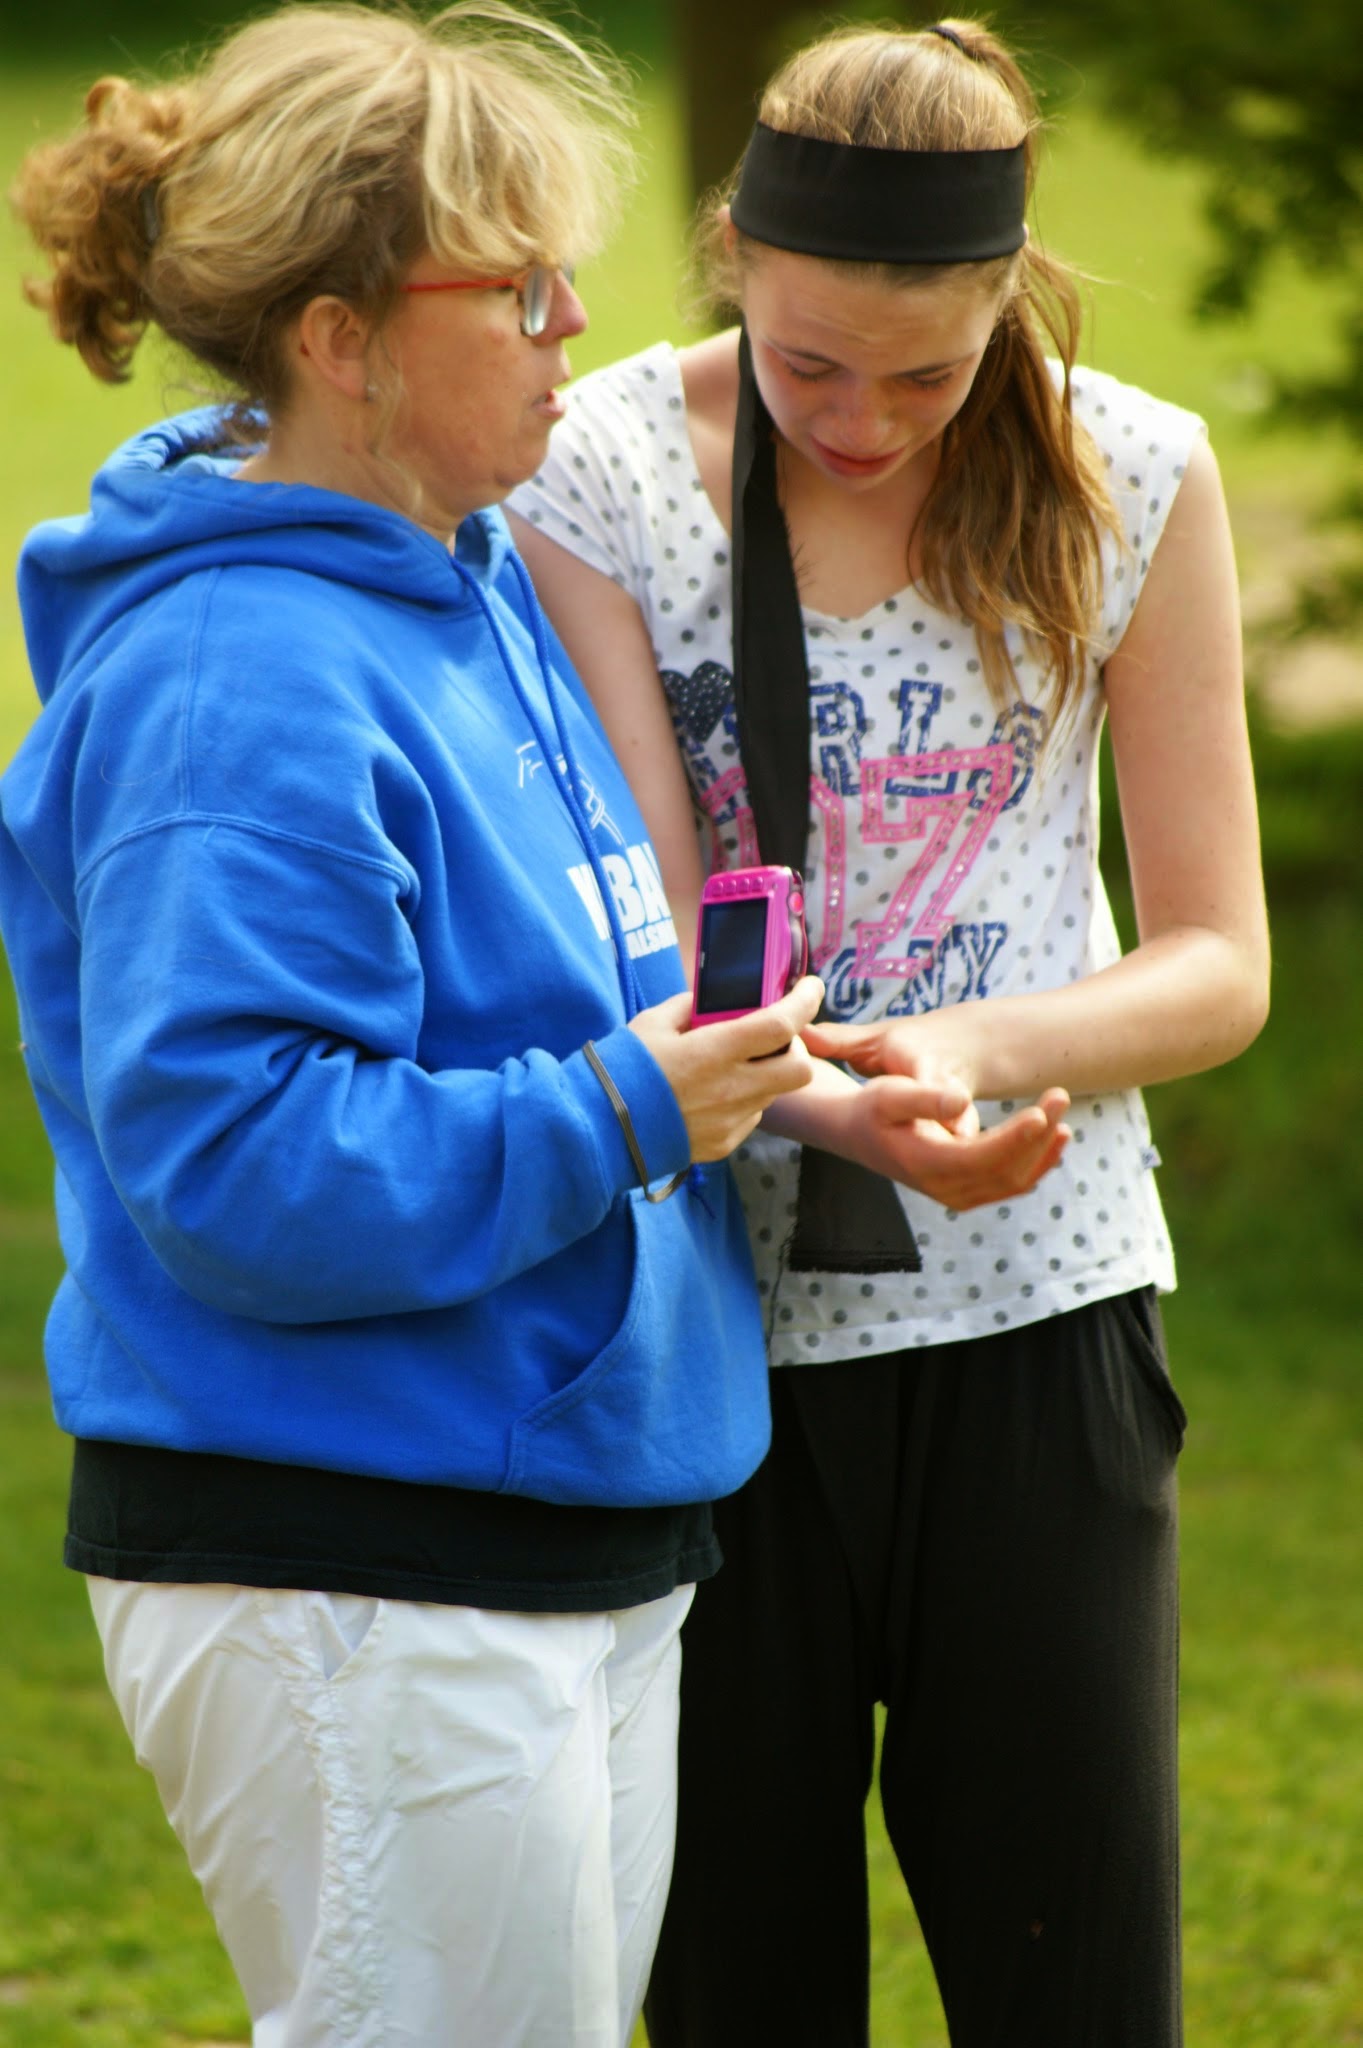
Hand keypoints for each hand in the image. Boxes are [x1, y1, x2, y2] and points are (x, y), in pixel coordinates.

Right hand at [630, 975, 823, 1161]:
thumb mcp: (653, 1022)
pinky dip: (744, 1100)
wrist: (599, 1128)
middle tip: (774, 1037)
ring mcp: (731, 1119)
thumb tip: (715, 1001)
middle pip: (800, 1069)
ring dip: (766, 1074)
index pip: (782, 1025)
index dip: (805, 1002)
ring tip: (732, 1066)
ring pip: (774, 1092)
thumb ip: (692, 1006)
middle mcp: (732, 1088)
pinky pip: (751, 1116)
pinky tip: (713, 1095)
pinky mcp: (724, 1142)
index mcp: (715, 1050)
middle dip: (796, 1048)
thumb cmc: (623, 1068)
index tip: (811, 987)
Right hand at [845, 1075, 1070, 1210]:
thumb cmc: (874, 1107)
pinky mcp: (968, 1190)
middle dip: (1039, 1134)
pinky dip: (1037, 1162)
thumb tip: (962, 1101)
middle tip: (1060, 1095)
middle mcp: (944, 1188)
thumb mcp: (889, 1095)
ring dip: (1044, 1149)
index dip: (1015, 1138)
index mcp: (926, 1164)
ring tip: (1063, 1115)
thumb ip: (925, 1099)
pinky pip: (1011, 1183)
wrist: (858, 1132)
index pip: (981, 1157)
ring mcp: (958, 1194)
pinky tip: (1056, 1136)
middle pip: (1006, 1170)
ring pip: (1014, 1180)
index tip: (1041, 1112)